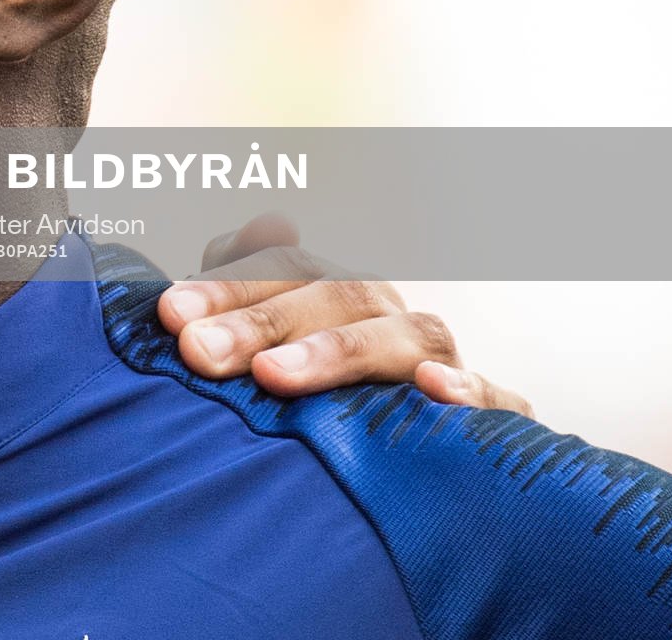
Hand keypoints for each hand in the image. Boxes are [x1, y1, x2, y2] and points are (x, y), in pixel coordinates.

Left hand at [155, 214, 532, 414]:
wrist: (393, 451)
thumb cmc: (304, 389)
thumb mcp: (264, 334)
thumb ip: (248, 274)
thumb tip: (276, 220)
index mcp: (333, 292)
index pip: (282, 271)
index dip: (227, 288)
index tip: (171, 315)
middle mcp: (386, 316)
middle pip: (333, 298)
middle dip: (260, 323)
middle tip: (199, 351)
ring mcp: (438, 362)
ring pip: (404, 336)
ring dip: (339, 351)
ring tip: (273, 374)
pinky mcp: (493, 418)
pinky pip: (500, 400)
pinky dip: (474, 392)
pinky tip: (434, 389)